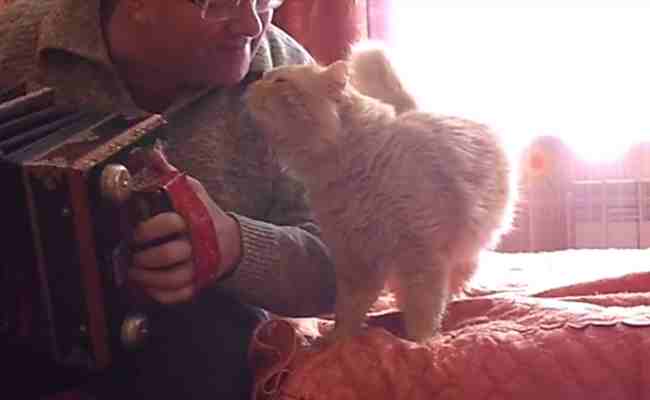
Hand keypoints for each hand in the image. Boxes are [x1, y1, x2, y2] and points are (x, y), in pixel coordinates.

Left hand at [127, 177, 241, 303]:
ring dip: (148, 278)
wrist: (234, 242)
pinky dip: (161, 295)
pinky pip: (179, 295)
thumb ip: (170, 174)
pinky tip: (149, 287)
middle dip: (144, 258)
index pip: (169, 224)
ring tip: (134, 272)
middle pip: (168, 256)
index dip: (148, 229)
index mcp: (194, 221)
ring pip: (171, 280)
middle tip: (131, 256)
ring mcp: (200, 268)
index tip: (135, 232)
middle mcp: (198, 246)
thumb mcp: (192, 191)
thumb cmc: (207, 215)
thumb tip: (151, 153)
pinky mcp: (200, 283)